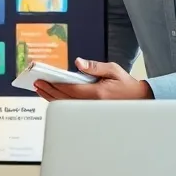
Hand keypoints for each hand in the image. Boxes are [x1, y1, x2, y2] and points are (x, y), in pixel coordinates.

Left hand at [34, 58, 152, 101]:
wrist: (138, 99)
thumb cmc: (125, 84)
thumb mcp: (112, 70)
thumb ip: (94, 66)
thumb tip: (78, 62)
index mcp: (98, 93)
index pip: (71, 90)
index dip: (55, 85)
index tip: (44, 80)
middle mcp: (92, 104)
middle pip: (65, 99)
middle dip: (49, 91)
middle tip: (37, 83)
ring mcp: (91, 110)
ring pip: (66, 105)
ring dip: (51, 97)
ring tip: (40, 89)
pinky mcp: (90, 113)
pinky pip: (71, 108)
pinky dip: (60, 102)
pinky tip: (52, 96)